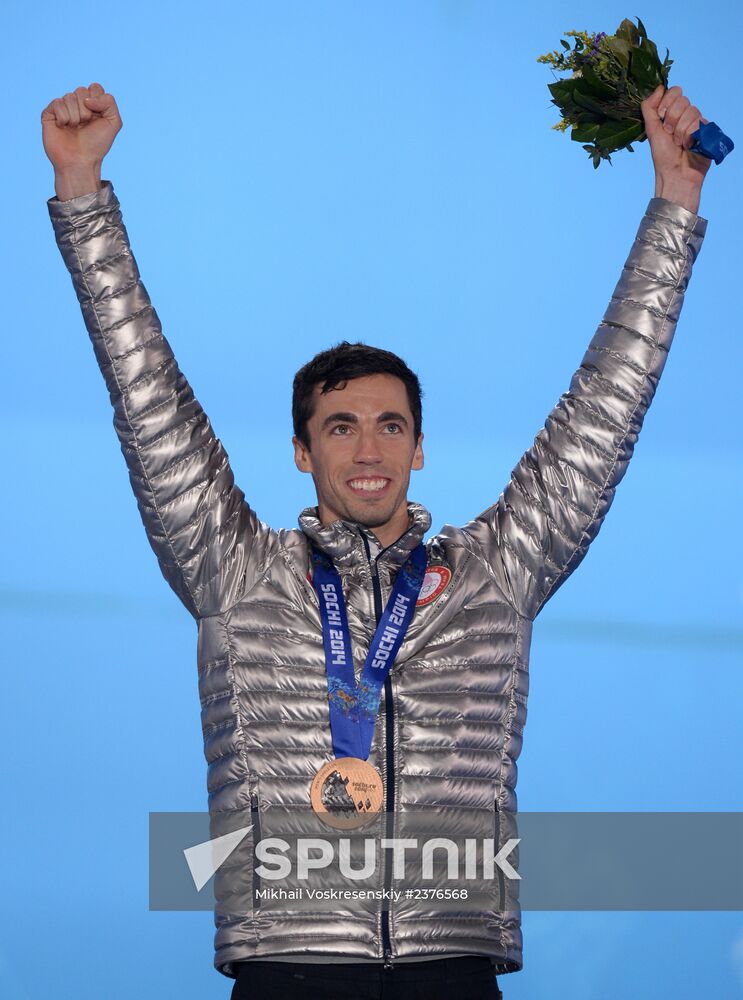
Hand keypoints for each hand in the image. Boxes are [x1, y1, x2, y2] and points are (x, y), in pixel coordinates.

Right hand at [41, 83, 121, 197]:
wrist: (80, 161)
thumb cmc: (96, 145)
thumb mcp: (114, 123)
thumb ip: (109, 102)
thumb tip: (87, 98)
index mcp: (92, 105)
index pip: (95, 87)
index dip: (98, 100)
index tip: (98, 117)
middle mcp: (77, 105)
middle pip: (81, 90)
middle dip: (86, 110)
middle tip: (85, 125)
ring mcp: (63, 108)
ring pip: (69, 96)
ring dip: (75, 116)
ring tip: (74, 129)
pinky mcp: (49, 113)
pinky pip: (57, 103)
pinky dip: (63, 117)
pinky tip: (63, 127)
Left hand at [641, 85, 710, 212]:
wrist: (676, 175)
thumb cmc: (663, 157)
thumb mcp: (651, 130)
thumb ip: (649, 108)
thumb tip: (659, 87)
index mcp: (670, 114)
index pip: (674, 92)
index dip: (667, 102)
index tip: (662, 118)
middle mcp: (684, 116)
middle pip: (682, 100)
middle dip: (672, 119)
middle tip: (670, 135)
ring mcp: (696, 122)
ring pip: (691, 111)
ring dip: (681, 130)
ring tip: (680, 144)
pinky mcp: (707, 130)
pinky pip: (700, 121)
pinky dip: (691, 135)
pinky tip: (690, 146)